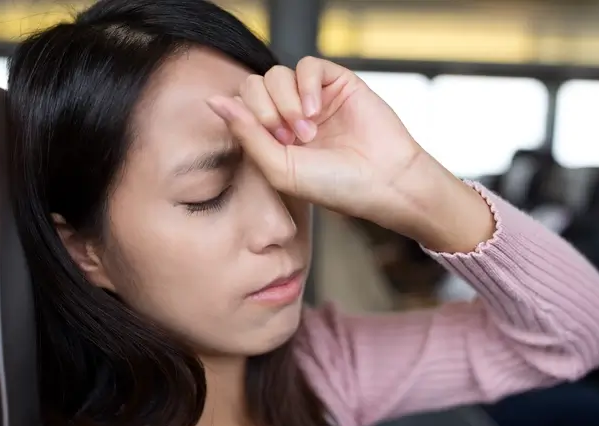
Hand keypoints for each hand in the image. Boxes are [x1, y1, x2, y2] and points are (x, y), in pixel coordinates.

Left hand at [207, 57, 493, 250]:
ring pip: (277, 74)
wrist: (384, 182)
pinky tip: (316, 111)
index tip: (273, 144)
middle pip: (253, 86)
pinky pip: (308, 65)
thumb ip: (247, 134)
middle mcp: (289, 115)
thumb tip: (214, 101)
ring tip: (307, 131)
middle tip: (288, 138)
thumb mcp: (280, 169)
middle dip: (264, 111)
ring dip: (286, 102)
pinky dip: (306, 85)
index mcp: (272, 138)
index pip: (239, 107)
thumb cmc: (335, 186)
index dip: (247, 119)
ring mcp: (313, 98)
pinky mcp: (337, 84)